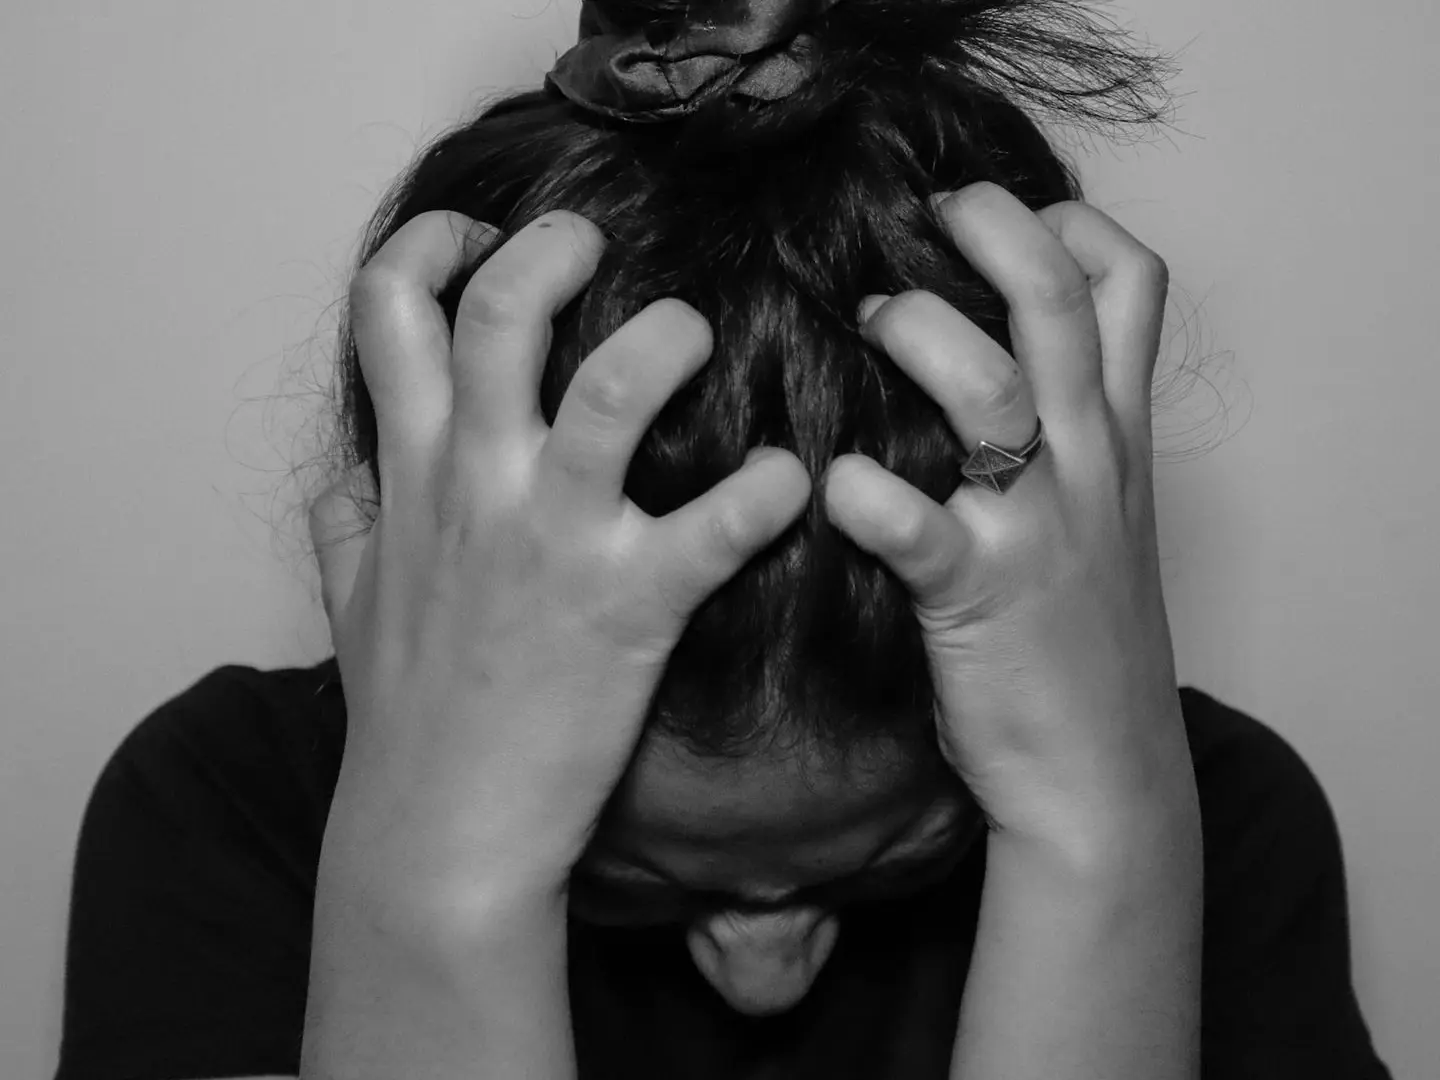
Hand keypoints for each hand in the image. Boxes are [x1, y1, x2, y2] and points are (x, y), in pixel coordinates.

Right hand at [307, 209, 810, 913]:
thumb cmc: (406, 717)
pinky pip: (716, 524)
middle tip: (601, 247)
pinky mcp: (632, 606)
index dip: (432, 245)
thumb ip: (346, 519)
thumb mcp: (350, 601)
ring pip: (612, 389)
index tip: (478, 239)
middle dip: (553, 249)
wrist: (442, 833)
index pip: (390, 310)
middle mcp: (479, 487)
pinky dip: (766, 491)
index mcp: (414, 473)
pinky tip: (788, 480)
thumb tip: (340, 472)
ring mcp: (556, 542)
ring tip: (694, 336)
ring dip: (666, 340)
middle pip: (503, 312)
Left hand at [824, 183, 1198, 861]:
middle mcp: (1086, 464)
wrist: (1105, 778)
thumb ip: (1063, 437)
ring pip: (994, 389)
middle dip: (993, 232)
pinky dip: (868, 495)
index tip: (1004, 215)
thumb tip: (982, 358)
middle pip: (1057, 304)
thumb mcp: (1103, 521)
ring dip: (924, 338)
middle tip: (928, 218)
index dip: (1070, 224)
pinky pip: (918, 527)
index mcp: (1115, 438)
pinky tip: (832, 482)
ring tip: (872, 324)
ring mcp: (1035, 527)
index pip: (1130, 284)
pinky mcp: (977, 597)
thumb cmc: (1083, 644)